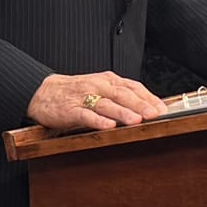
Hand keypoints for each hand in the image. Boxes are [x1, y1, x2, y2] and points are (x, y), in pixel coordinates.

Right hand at [29, 72, 165, 131]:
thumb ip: (121, 96)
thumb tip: (147, 108)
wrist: (43, 92)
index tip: (163, 109)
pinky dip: (97, 120)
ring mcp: (83, 97)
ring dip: (122, 112)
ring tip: (136, 120)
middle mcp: (98, 86)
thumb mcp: (100, 88)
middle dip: (140, 104)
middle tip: (155, 114)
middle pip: (122, 94)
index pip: (133, 86)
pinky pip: (85, 114)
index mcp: (108, 81)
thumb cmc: (75, 92)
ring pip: (106, 104)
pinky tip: (108, 126)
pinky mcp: (70, 110)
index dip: (149, 97)